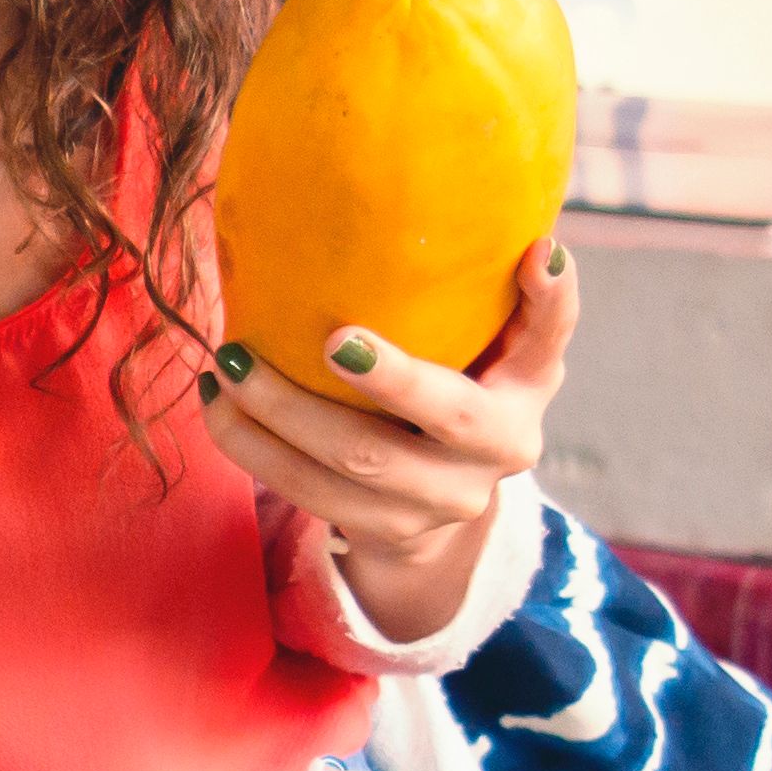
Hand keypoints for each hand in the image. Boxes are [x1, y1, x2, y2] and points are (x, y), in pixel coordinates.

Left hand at [203, 235, 577, 640]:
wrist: (444, 500)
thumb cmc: (468, 385)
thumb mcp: (505, 343)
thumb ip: (518, 295)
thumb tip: (531, 239)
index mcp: (531, 387)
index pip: (551, 335)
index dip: (548, 299)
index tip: (530, 253)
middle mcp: (501, 451)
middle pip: (443, 413)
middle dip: (383, 375)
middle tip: (324, 334)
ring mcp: (441, 502)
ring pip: (356, 464)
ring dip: (282, 414)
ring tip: (231, 364)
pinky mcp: (383, 531)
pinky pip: (308, 493)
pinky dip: (255, 448)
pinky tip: (220, 406)